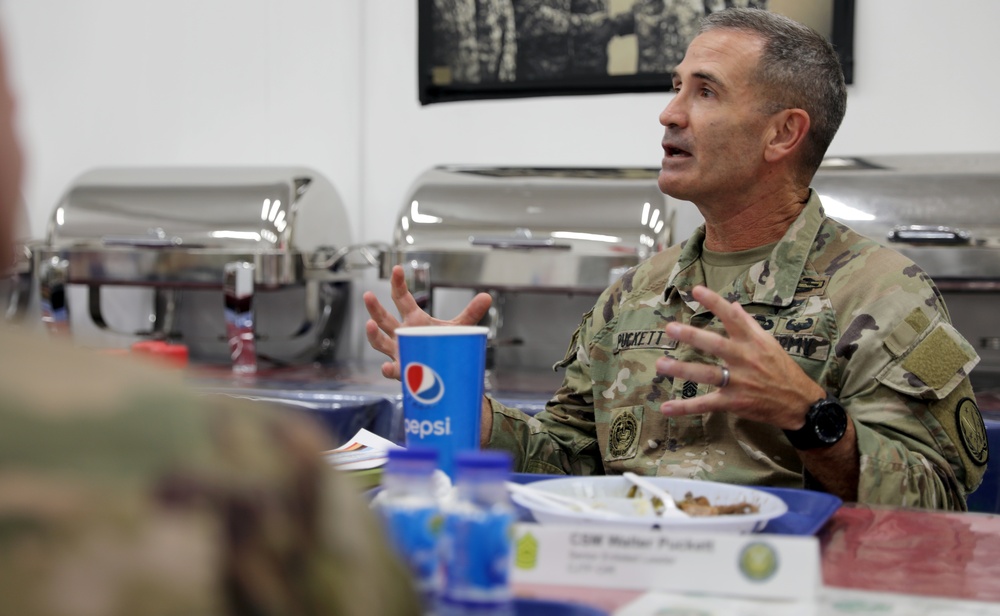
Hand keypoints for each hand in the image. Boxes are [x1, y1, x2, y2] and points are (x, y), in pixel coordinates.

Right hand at [363, 265, 492, 379]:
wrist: (442, 369)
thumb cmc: (443, 344)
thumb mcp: (458, 328)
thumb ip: (470, 313)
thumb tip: (487, 296)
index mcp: (414, 319)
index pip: (402, 298)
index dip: (398, 284)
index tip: (397, 270)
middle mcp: (402, 333)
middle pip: (385, 319)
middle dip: (375, 308)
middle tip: (367, 295)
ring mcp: (398, 351)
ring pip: (380, 342)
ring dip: (373, 335)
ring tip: (369, 325)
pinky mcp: (401, 370)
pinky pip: (391, 370)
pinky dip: (388, 369)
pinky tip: (387, 367)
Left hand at [654, 285, 824, 429]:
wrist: (800, 403)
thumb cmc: (783, 369)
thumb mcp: (770, 343)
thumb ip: (748, 324)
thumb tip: (732, 305)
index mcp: (753, 342)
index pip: (733, 317)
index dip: (715, 303)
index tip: (696, 290)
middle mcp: (745, 359)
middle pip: (716, 345)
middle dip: (692, 336)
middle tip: (670, 328)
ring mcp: (739, 382)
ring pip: (707, 374)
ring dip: (682, 370)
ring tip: (660, 364)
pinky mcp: (734, 402)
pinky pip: (706, 404)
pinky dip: (686, 407)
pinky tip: (666, 408)